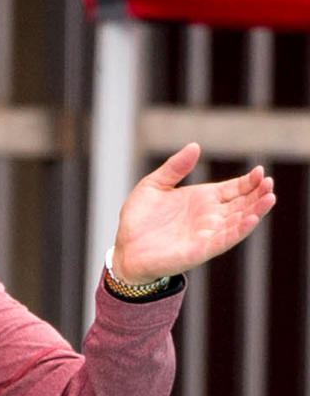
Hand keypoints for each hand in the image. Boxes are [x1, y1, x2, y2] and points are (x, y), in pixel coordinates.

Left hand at [112, 143, 275, 283]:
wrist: (125, 248)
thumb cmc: (139, 219)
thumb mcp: (154, 185)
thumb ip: (174, 167)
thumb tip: (195, 146)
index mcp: (202, 199)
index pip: (234, 188)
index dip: (248, 181)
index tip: (259, 171)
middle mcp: (209, 216)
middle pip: (242, 203)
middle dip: (257, 193)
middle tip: (268, 182)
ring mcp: (207, 233)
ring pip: (239, 221)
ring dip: (255, 210)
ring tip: (269, 197)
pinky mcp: (201, 249)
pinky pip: (225, 239)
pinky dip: (239, 229)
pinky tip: (251, 218)